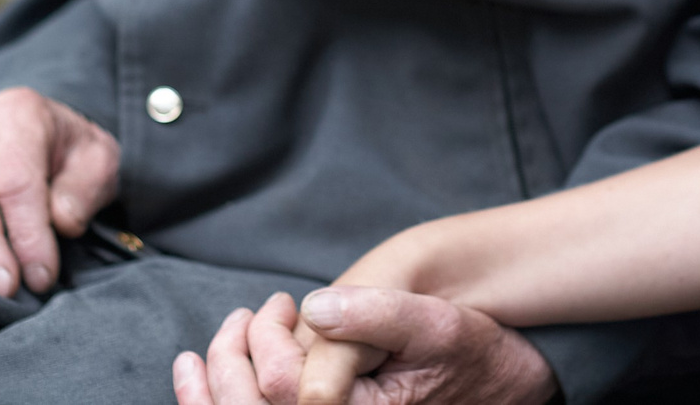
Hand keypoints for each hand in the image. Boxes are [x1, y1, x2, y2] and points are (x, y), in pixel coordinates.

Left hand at [174, 287, 555, 404]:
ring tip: (214, 343)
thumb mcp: (434, 325)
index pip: (280, 394)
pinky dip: (214, 402)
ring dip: (209, 389)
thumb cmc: (471, 351)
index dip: (262, 345)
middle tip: (242, 318)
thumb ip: (375, 317)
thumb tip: (314, 309)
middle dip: (226, 365)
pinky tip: (196, 374)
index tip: (278, 304)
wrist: (502, 382)